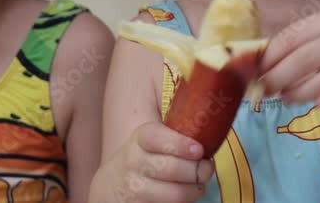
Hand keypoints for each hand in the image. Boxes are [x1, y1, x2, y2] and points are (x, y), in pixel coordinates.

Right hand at [92, 121, 213, 202]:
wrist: (112, 186)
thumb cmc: (142, 159)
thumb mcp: (150, 141)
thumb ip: (174, 134)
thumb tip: (207, 124)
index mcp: (140, 139)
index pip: (157, 138)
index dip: (180, 144)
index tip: (199, 150)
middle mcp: (134, 162)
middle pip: (173, 168)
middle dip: (198, 170)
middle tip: (207, 169)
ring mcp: (135, 187)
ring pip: (175, 193)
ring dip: (194, 190)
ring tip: (198, 185)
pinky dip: (184, 202)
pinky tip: (184, 196)